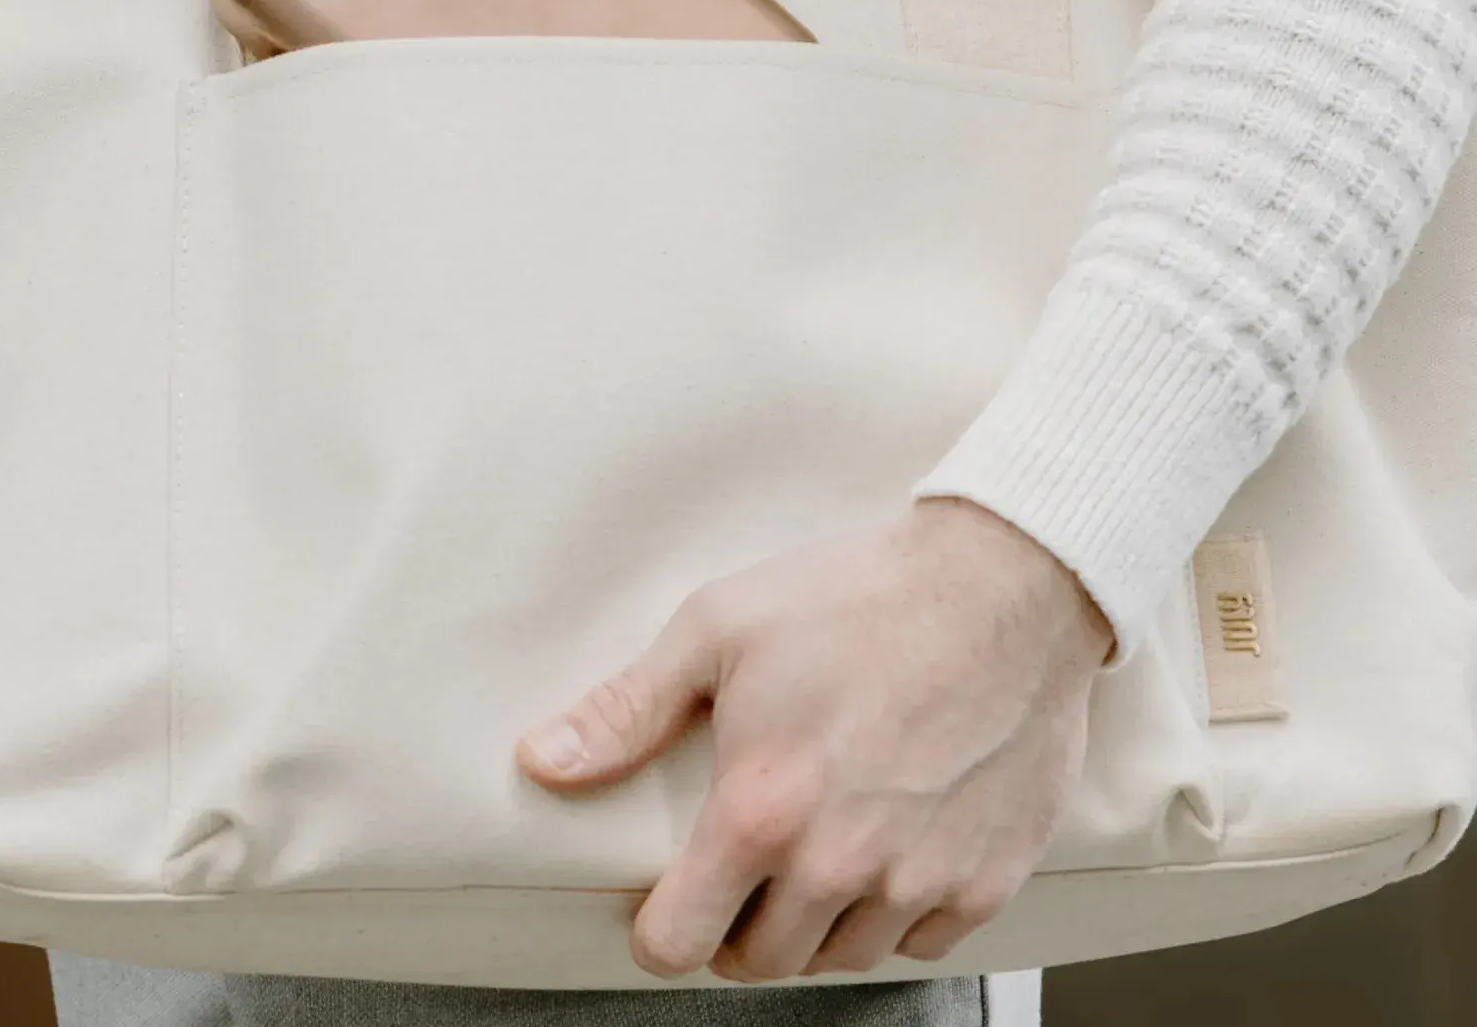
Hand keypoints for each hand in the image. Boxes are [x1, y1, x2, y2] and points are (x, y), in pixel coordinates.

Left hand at [513, 497, 1112, 981]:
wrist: (1001, 585)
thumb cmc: (855, 596)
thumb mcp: (718, 629)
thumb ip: (627, 710)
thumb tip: (543, 761)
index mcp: (763, 811)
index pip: (681, 942)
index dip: (659, 929)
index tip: (664, 900)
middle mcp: (840, 866)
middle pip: (761, 960)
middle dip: (735, 923)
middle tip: (740, 858)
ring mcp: (920, 881)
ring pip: (840, 956)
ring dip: (813, 920)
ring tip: (810, 845)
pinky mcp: (988, 879)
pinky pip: (921, 941)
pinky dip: (895, 910)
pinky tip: (883, 843)